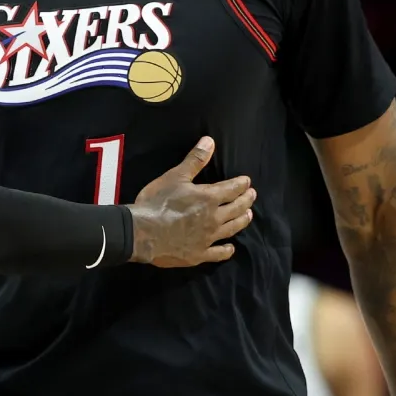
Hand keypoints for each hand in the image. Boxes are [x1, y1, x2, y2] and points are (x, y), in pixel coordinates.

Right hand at [127, 137, 256, 266]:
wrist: (143, 233)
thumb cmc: (158, 202)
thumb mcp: (175, 176)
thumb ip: (195, 160)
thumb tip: (210, 141)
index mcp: (209, 198)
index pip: (232, 189)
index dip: (241, 184)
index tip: (247, 182)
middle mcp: (214, 218)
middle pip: (236, 208)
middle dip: (246, 200)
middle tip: (252, 196)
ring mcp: (208, 238)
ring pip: (232, 229)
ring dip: (242, 221)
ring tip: (248, 215)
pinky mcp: (199, 254)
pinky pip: (218, 253)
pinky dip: (226, 250)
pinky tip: (230, 248)